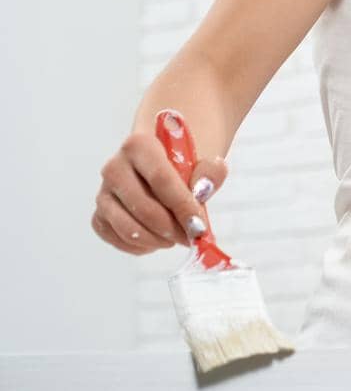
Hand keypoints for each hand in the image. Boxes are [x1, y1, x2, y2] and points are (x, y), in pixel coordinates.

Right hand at [91, 126, 227, 254]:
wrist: (168, 157)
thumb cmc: (186, 157)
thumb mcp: (206, 154)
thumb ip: (210, 170)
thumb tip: (203, 190)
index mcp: (140, 144)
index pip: (161, 180)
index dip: (182, 206)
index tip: (200, 225)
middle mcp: (115, 167)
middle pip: (143, 207)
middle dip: (172, 228)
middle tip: (193, 235)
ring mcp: (104, 192)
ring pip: (126, 227)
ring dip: (157, 240)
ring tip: (177, 237)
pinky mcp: (100, 213)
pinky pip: (114, 237)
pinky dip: (138, 246)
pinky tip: (158, 240)